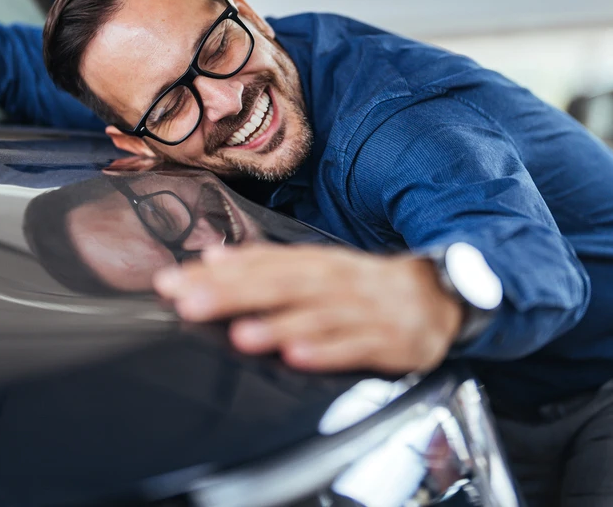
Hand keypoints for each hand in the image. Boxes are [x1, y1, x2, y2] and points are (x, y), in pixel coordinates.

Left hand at [153, 245, 462, 373]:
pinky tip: (299, 356)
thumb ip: (265, 264)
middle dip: (232, 294)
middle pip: (280, 285)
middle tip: (188, 302)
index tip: (170, 282)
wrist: (442, 295)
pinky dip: (327, 350)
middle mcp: (337, 280)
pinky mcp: (389, 340)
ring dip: (277, 324)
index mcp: (316, 262)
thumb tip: (210, 257)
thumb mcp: (318, 267)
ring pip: (316, 314)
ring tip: (240, 333)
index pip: (259, 264)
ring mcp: (364, 309)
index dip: (214, 274)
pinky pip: (355, 345)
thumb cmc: (366, 286)